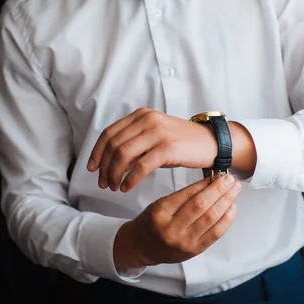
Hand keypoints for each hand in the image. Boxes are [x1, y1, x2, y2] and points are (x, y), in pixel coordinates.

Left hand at [88, 108, 216, 191]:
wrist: (211, 143)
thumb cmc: (181, 144)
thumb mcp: (155, 137)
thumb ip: (134, 144)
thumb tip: (110, 162)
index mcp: (141, 115)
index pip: (109, 133)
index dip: (97, 152)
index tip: (91, 168)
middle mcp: (148, 120)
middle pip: (114, 145)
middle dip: (104, 167)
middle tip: (103, 183)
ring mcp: (158, 133)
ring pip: (124, 155)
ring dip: (114, 174)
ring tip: (114, 187)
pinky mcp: (168, 148)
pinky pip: (140, 166)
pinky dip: (130, 179)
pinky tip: (127, 187)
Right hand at [113, 175, 241, 267]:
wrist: (142, 248)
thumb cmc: (152, 222)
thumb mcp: (160, 203)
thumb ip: (184, 195)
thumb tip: (210, 182)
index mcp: (160, 212)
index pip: (188, 194)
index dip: (206, 184)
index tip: (219, 174)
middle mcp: (171, 229)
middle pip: (201, 206)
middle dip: (219, 190)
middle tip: (230, 180)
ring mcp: (184, 242)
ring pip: (210, 218)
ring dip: (226, 202)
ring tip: (234, 190)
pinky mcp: (194, 251)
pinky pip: (215, 234)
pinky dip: (226, 219)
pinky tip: (232, 208)